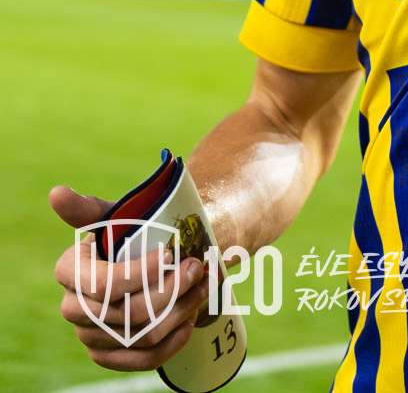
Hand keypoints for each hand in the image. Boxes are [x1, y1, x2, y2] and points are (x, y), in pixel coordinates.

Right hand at [51, 185, 208, 371]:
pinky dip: (171, 343)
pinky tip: (190, 321)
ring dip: (180, 311)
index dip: (142, 274)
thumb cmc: (134, 229)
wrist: (152, 252)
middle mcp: (74, 307)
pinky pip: (141, 360)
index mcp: (70, 270)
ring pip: (140, 335)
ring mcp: (90, 335)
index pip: (105, 283)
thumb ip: (89, 208)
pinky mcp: (108, 354)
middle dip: (171, 290)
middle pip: (128, 312)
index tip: (173, 253)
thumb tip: (57, 194)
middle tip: (199, 267)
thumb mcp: (116, 214)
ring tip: (203, 286)